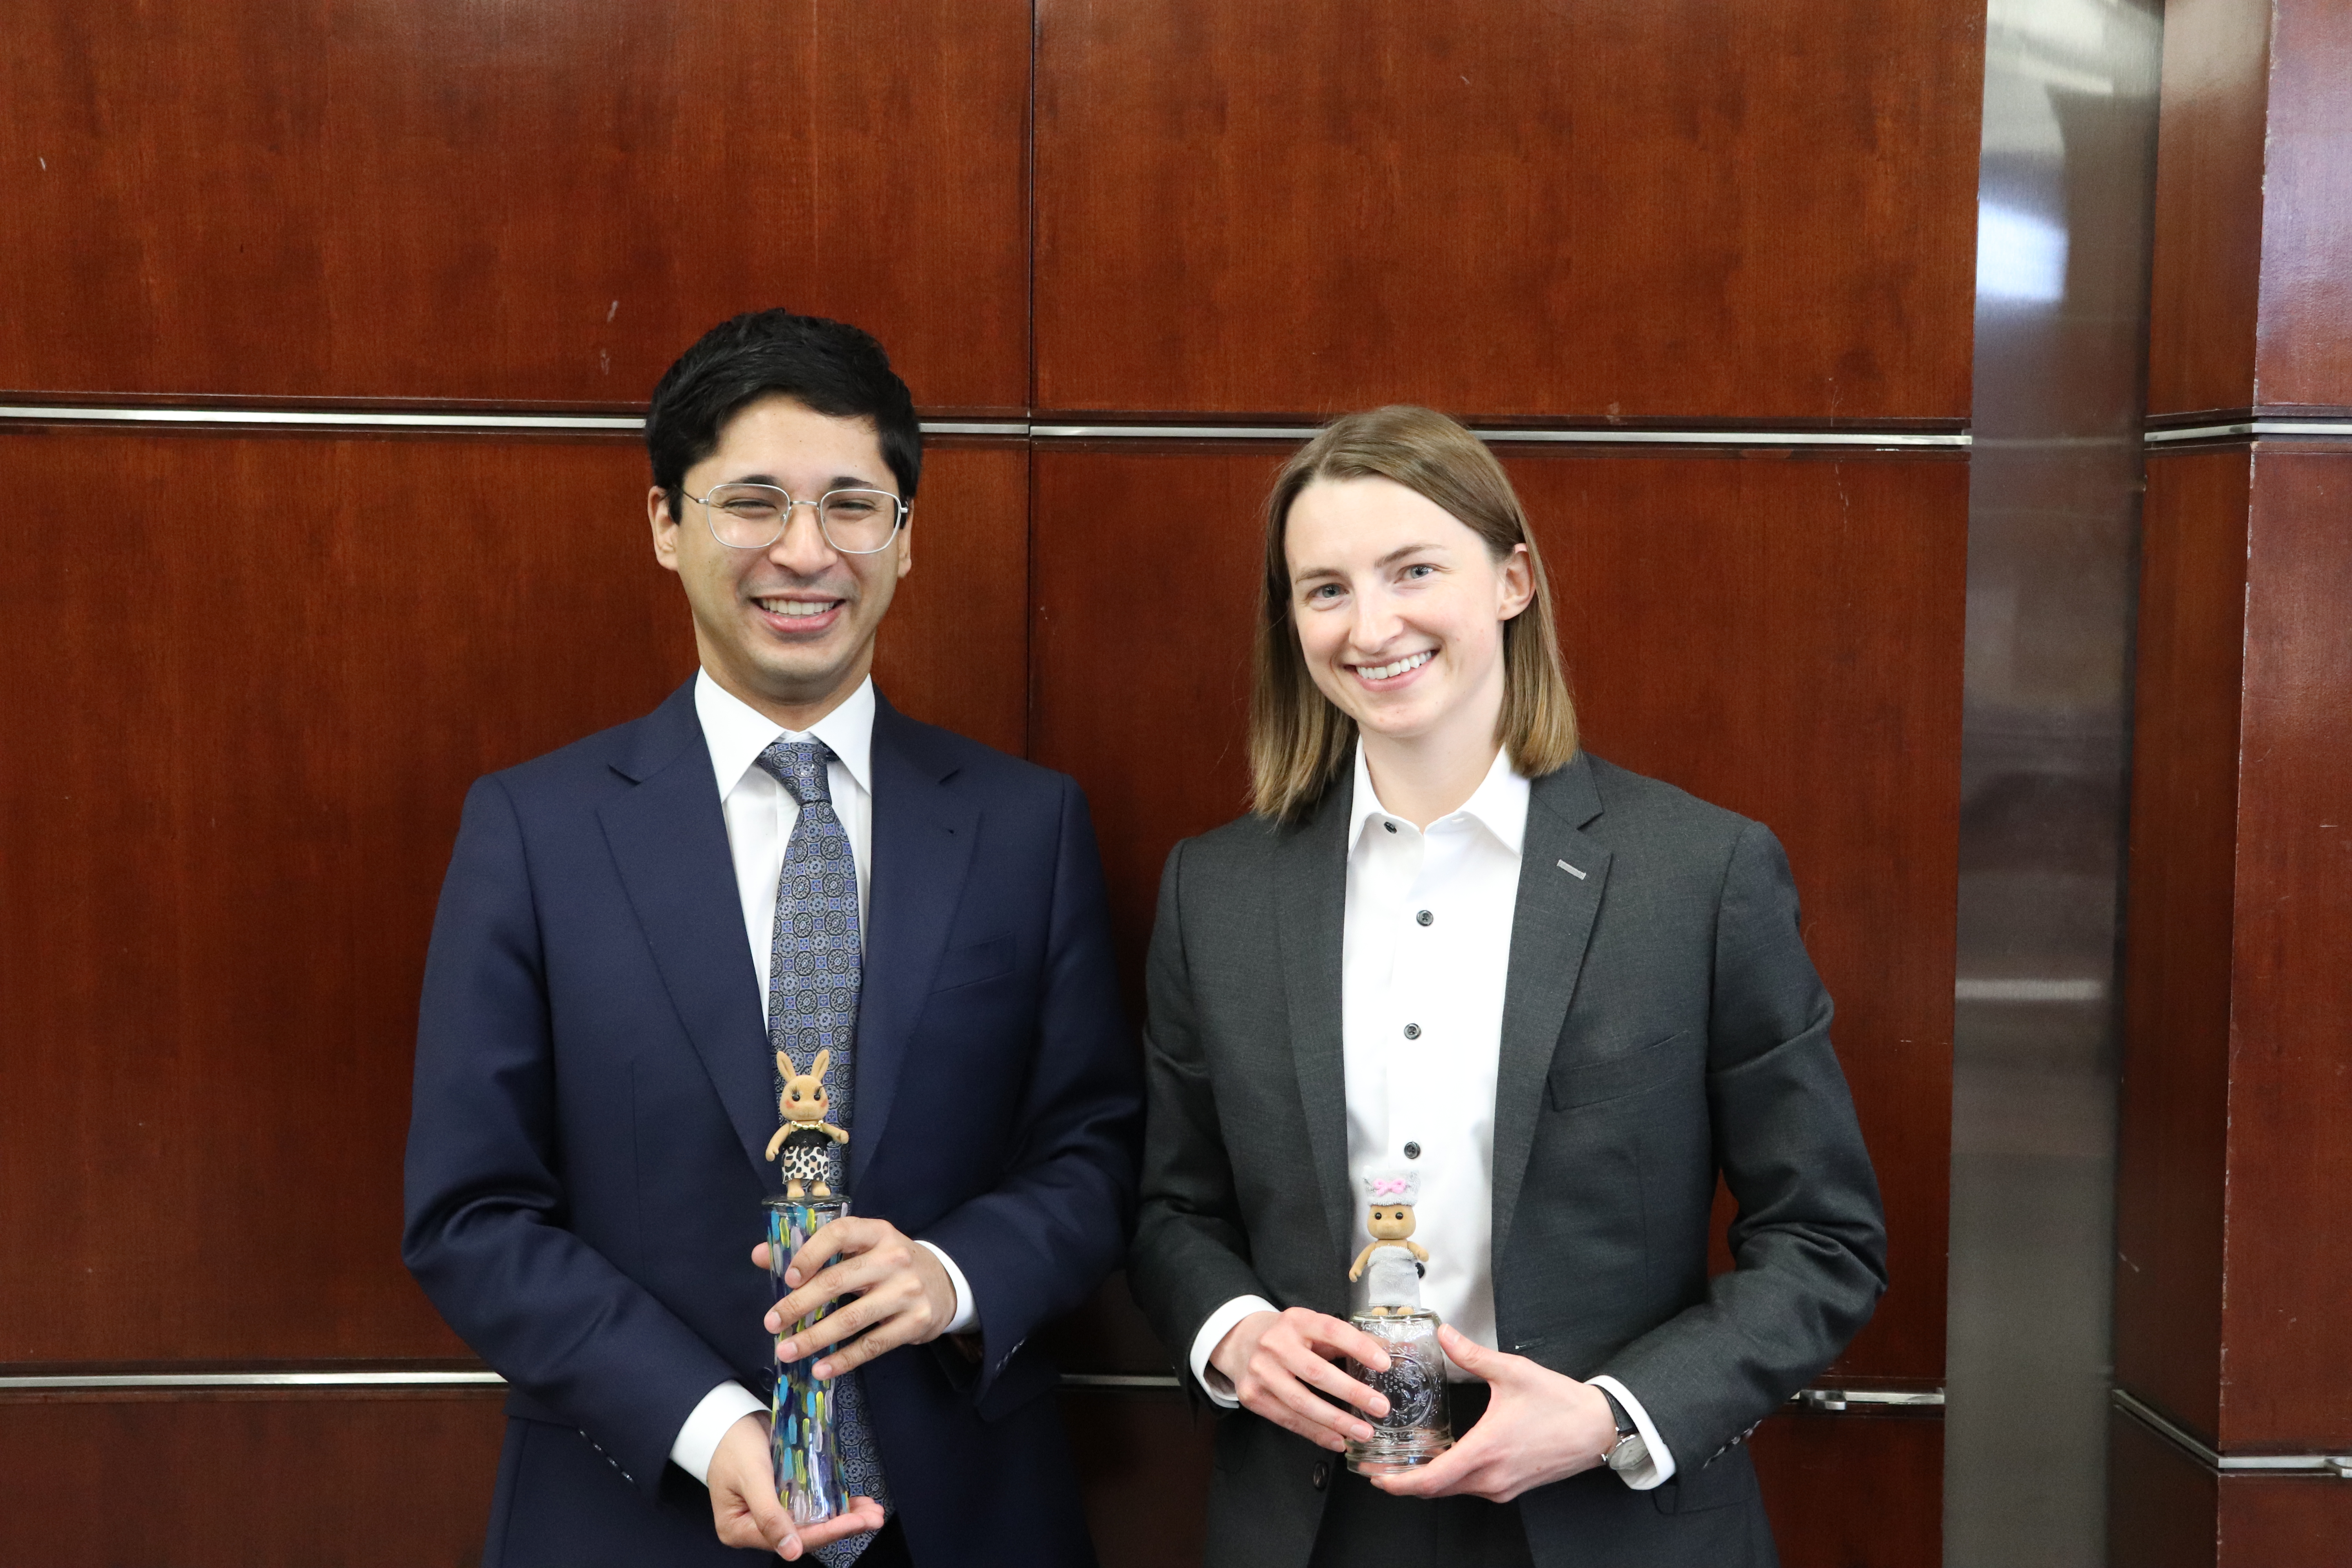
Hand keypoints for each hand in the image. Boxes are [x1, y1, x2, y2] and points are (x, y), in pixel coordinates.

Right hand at [705, 1411, 885, 1559]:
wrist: (726, 1420)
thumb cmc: (733, 1445)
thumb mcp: (751, 1477)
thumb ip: (769, 1515)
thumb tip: (791, 1553)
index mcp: (741, 1530)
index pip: (791, 1538)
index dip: (826, 1533)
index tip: (855, 1524)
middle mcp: (757, 1528)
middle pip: (805, 1534)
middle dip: (842, 1526)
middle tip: (873, 1518)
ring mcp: (771, 1513)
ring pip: (813, 1522)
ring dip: (844, 1517)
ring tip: (873, 1512)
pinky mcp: (783, 1499)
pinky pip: (812, 1507)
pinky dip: (835, 1505)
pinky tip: (857, 1502)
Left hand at [752, 1218, 954, 1378]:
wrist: (944, 1284)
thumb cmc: (888, 1264)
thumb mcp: (861, 1248)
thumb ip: (812, 1250)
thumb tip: (760, 1255)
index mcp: (877, 1233)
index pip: (840, 1234)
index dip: (810, 1253)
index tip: (788, 1277)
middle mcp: (894, 1258)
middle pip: (839, 1282)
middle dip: (799, 1305)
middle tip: (772, 1323)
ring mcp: (907, 1292)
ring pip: (852, 1318)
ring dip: (814, 1338)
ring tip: (786, 1351)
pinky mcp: (915, 1322)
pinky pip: (872, 1345)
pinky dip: (843, 1359)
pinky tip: (820, 1369)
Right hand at [1209, 1306, 1392, 1452]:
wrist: (1241, 1341)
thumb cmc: (1289, 1337)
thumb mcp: (1314, 1328)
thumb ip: (1348, 1340)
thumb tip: (1391, 1351)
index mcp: (1297, 1321)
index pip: (1332, 1331)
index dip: (1359, 1347)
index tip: (1384, 1364)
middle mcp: (1275, 1344)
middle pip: (1316, 1372)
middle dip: (1352, 1393)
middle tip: (1381, 1407)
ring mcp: (1260, 1371)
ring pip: (1301, 1402)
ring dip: (1336, 1421)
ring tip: (1363, 1432)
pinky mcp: (1252, 1396)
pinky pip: (1288, 1420)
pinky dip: (1316, 1433)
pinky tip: (1337, 1441)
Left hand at [1370, 1325, 1616, 1502]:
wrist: (1598, 1428)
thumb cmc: (1560, 1404)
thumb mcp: (1513, 1372)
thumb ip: (1473, 1355)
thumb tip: (1444, 1334)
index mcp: (1486, 1450)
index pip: (1432, 1480)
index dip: (1400, 1483)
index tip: (1377, 1477)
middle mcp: (1492, 1476)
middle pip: (1437, 1490)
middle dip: (1405, 1482)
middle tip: (1380, 1468)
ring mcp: (1503, 1486)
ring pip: (1454, 1490)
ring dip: (1429, 1481)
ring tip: (1405, 1463)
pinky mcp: (1512, 1487)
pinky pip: (1472, 1488)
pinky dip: (1451, 1479)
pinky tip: (1442, 1461)